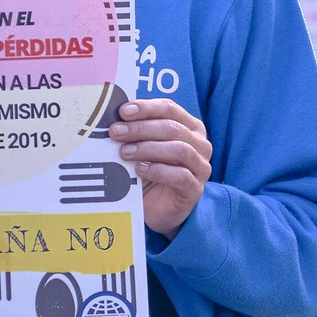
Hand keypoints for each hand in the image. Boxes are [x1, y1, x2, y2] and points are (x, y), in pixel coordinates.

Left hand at [110, 98, 212, 238]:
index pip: (170, 108)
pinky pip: (180, 176)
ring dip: (148, 148)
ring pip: (179, 150)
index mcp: (190, 126)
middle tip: (116, 132)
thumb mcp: (143, 147)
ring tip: (125, 152)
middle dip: (141, 128)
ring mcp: (201, 167)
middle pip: (172, 128)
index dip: (146, 108)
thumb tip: (115, 119)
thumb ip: (135, 132)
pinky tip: (140, 170)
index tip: (123, 112)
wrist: (158, 208)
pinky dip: (158, 170)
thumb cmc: (151, 171)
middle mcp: (200, 144)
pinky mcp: (195, 189)